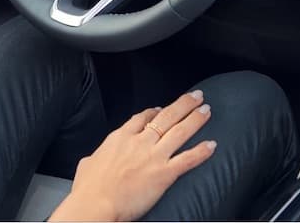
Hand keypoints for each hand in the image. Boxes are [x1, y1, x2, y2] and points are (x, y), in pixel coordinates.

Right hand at [50, 90, 216, 221]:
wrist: (96, 202)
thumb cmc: (88, 187)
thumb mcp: (87, 163)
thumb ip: (96, 157)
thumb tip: (93, 159)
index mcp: (119, 138)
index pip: (141, 118)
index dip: (154, 111)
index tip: (162, 108)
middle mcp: (139, 142)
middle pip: (165, 117)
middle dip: (183, 105)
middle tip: (196, 96)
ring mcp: (153, 156)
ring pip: (179, 132)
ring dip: (195, 120)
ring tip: (206, 110)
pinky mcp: (164, 173)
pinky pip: (188, 159)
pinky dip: (201, 151)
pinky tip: (212, 145)